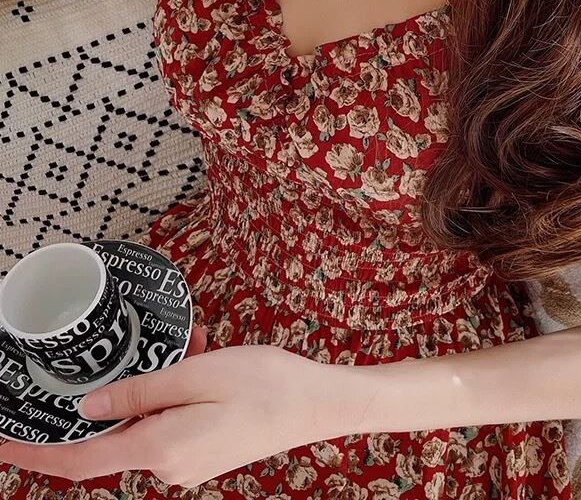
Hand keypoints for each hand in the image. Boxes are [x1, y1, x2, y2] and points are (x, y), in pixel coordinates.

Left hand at [0, 333, 350, 488]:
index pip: (80, 461)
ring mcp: (187, 463)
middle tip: (100, 364)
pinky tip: (197, 358)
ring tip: (184, 346)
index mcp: (160, 448)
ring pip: (143, 425)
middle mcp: (168, 466)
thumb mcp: (198, 375)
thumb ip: (140, 392)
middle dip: (101, 402)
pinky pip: (168, 424)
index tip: (3, 444)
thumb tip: (87, 408)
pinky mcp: (203, 452)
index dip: (35, 455)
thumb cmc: (265, 384)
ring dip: (145, 390)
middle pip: (109, 440)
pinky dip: (169, 394)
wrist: (318, 404)